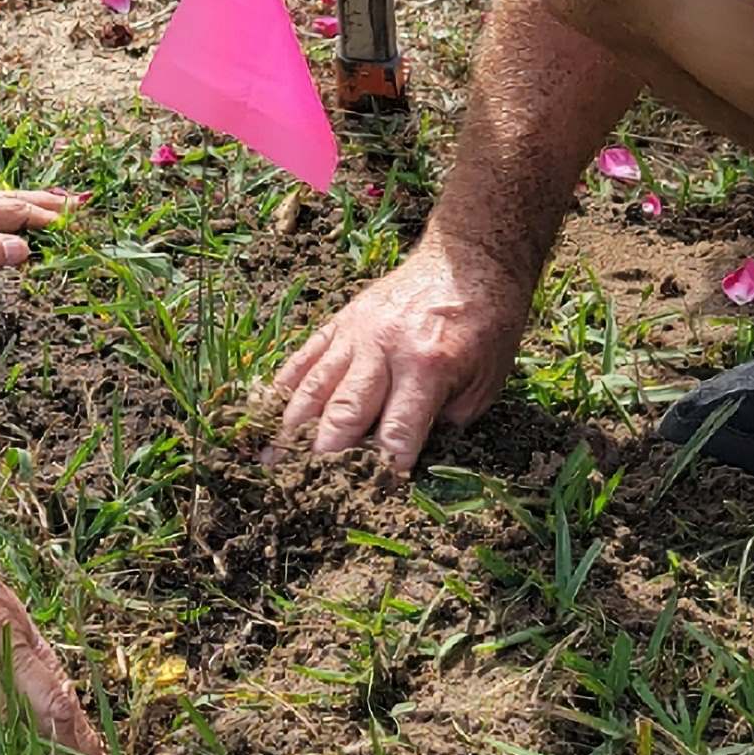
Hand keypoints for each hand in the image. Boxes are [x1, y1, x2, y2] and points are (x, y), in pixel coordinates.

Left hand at [0, 188, 84, 298]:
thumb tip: (24, 248)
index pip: (17, 213)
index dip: (47, 219)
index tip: (75, 224)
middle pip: (13, 200)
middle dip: (46, 203)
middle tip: (78, 205)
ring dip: (28, 200)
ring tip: (51, 202)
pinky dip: (6, 204)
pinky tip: (2, 209)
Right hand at [267, 236, 532, 469]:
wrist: (469, 259)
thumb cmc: (486, 323)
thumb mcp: (487, 379)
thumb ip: (448, 420)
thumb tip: (410, 453)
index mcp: (427, 368)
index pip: (397, 431)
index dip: (383, 467)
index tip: (371, 494)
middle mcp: (384, 350)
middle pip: (344, 411)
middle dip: (323, 455)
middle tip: (304, 489)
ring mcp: (356, 334)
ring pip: (314, 386)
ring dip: (290, 427)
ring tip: (269, 461)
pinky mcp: (340, 322)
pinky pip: (304, 357)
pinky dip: (283, 387)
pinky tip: (266, 414)